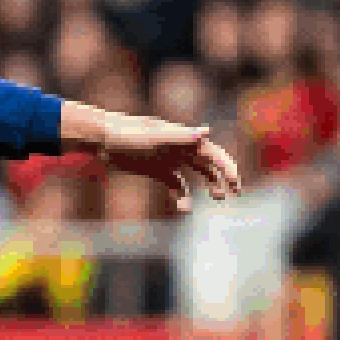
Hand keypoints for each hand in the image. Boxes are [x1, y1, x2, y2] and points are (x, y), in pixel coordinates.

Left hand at [86, 114, 243, 206]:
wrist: (102, 138)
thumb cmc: (129, 134)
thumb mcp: (155, 137)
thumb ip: (180, 136)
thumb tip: (207, 132)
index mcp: (184, 139)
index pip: (214, 153)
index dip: (228, 168)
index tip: (236, 185)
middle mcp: (180, 149)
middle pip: (208, 164)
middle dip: (223, 178)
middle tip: (232, 195)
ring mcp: (168, 160)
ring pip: (195, 175)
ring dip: (207, 186)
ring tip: (216, 198)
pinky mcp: (156, 170)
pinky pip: (175, 185)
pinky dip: (181, 196)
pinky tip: (183, 208)